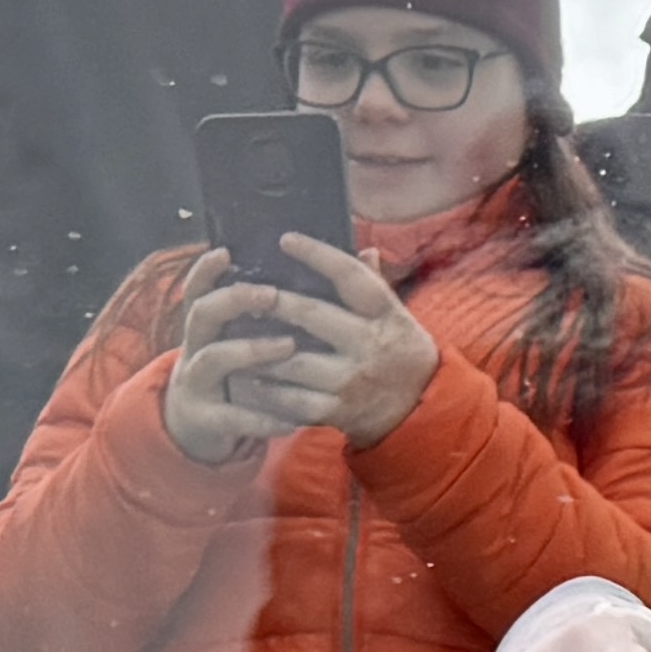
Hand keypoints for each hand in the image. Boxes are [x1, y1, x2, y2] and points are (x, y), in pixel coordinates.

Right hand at [158, 247, 293, 465]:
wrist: (195, 430)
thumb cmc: (231, 376)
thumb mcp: (236, 343)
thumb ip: (259, 317)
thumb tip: (296, 281)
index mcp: (206, 328)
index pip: (199, 290)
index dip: (206, 270)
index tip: (226, 250)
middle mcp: (196, 349)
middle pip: (202, 314)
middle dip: (233, 300)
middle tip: (271, 294)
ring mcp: (197, 384)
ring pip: (214, 359)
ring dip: (250, 349)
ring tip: (289, 346)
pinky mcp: (206, 419)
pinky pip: (232, 417)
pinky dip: (261, 418)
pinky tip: (292, 420)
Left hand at [225, 231, 442, 447]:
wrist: (420, 411)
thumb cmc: (401, 353)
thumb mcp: (398, 317)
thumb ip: (376, 286)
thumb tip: (365, 250)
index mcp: (386, 315)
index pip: (351, 277)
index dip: (318, 255)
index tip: (286, 240)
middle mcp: (370, 345)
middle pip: (313, 315)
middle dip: (274, 301)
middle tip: (243, 289)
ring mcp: (352, 380)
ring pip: (293, 360)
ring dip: (257, 347)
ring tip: (229, 333)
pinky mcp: (338, 410)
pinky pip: (292, 400)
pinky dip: (265, 389)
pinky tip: (244, 376)